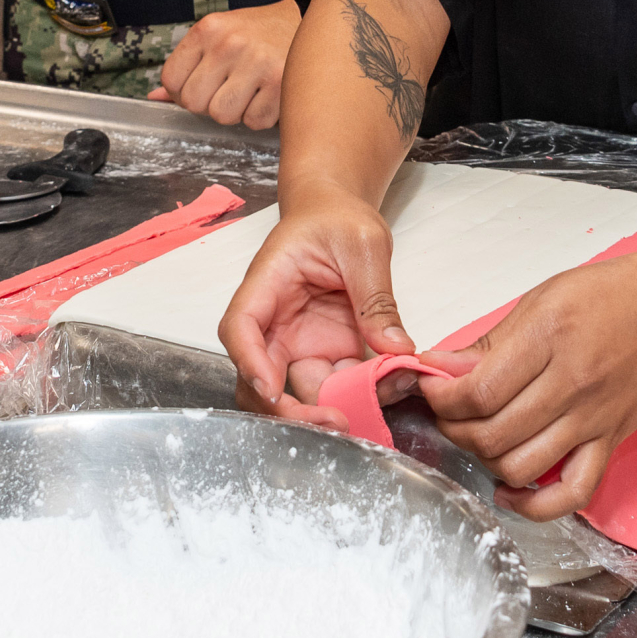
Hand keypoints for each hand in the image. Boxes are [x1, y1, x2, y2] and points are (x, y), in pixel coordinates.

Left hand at [149, 0, 299, 128]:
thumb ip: (186, 65)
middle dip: (207, 103)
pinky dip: (259, 116)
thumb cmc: (256, 32)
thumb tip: (155, 96)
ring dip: (234, 112)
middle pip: (194, 103)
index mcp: (208, 29)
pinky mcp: (281, 84)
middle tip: (227, 88)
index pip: (171, 80)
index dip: (182, 91)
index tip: (202, 83)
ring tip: (248, 90)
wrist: (308, 19)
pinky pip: (254, 122)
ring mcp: (257, 63)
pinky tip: (267, 94)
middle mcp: (230, 44)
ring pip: (222, 116)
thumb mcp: (217, 36)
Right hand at [218, 190, 417, 417]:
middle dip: (292, 410)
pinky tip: (388, 387)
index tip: (273, 391)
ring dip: (330, 408)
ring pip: (298, 391)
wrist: (338, 214)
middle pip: (262, 377)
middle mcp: (275, 322)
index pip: (241, 329)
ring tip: (377, 402)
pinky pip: (334, 385)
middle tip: (337, 423)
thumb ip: (376, 298)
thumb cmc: (337, 218)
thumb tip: (395, 349)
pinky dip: (357, 395)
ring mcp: (299, 342)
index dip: (250, 364)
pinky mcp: (325, 352)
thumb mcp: (364, 246)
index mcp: (268, 284)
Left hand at [421, 244, 636, 520]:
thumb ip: (491, 341)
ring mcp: (594, 418)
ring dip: (485, 460)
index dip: (441, 398)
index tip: (429, 388)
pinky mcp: (613, 440)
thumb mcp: (544, 297)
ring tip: (476, 438)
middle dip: (454, 428)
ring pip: (521, 466)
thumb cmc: (615, 292)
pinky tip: (510, 491)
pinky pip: (572, 491)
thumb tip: (441, 368)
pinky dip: (535, 505)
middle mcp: (572, 383)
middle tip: (447, 412)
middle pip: (492, 433)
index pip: (477, 390)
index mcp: (549, 337)